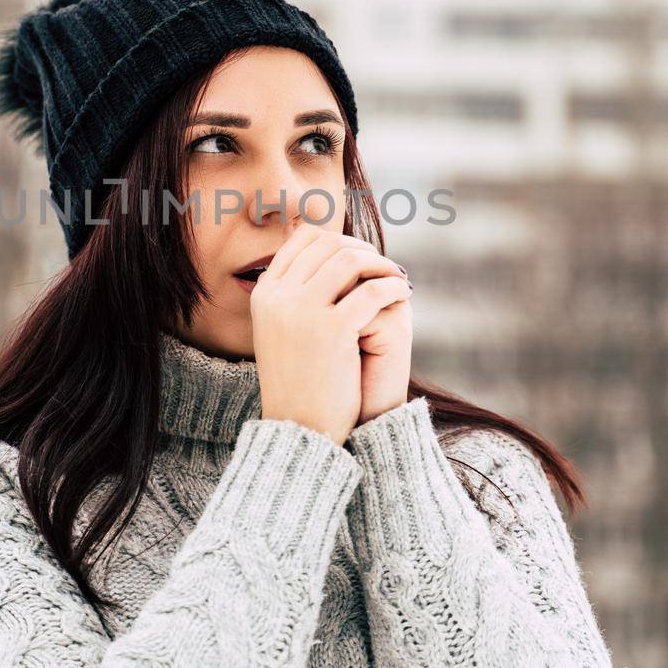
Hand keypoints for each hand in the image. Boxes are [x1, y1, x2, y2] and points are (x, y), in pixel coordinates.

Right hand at [249, 223, 412, 445]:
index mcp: (264, 293)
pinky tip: (403, 294)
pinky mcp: (332, 330)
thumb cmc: (300, 380)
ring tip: (397, 278)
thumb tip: (330, 254)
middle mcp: (278, 296)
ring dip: (381, 264)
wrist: (300, 428)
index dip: (338, 239)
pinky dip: (392, 287)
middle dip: (363, 249)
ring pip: (350, 260)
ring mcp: (302, 311)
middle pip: (328, 244)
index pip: (303, 239)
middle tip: (384, 265)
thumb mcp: (282, 329)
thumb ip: (296, 293)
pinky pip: (372, 291)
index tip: (360, 254)